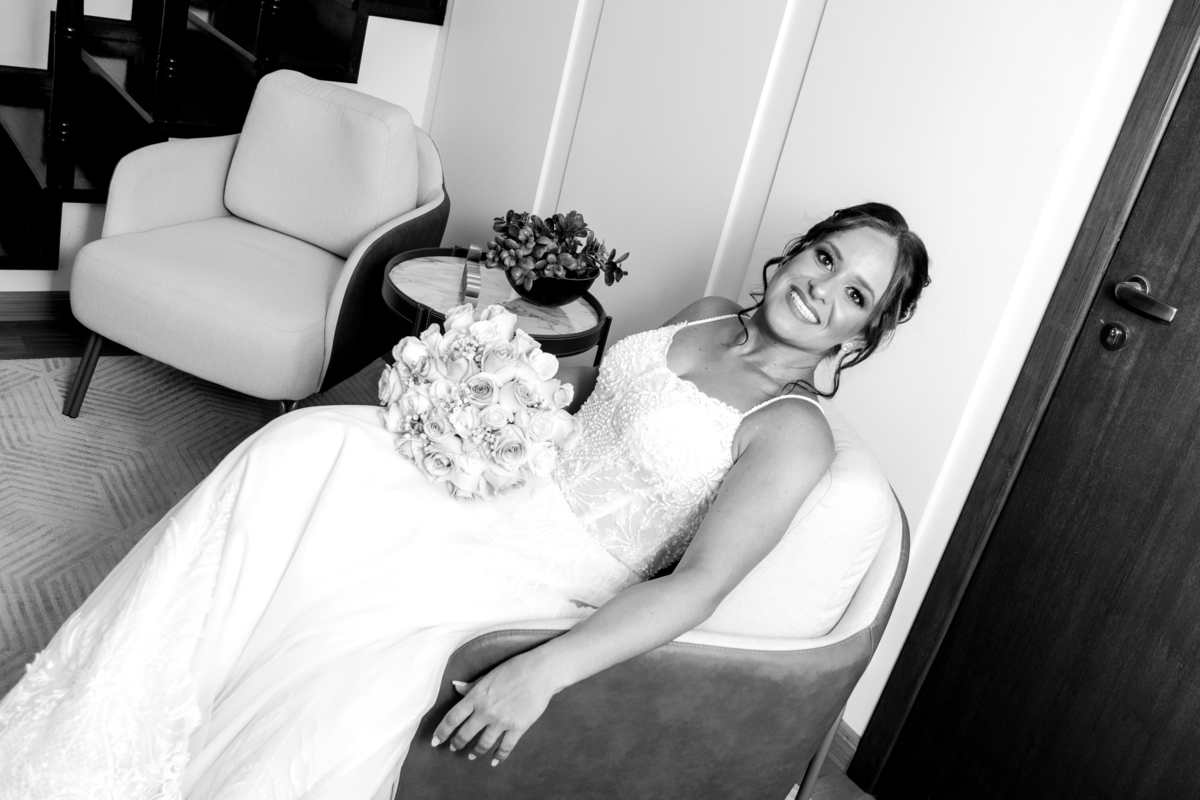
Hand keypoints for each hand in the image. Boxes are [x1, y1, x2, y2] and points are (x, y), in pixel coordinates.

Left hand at [430, 654, 556, 765]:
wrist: (540, 672)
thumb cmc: (514, 668)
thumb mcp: (488, 675)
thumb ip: (471, 685)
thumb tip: (456, 686)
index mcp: (476, 697)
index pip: (452, 718)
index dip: (442, 732)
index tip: (436, 740)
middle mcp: (486, 711)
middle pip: (465, 734)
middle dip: (457, 743)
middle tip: (454, 748)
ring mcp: (501, 721)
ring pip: (483, 744)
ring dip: (475, 752)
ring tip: (472, 756)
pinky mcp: (517, 727)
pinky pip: (505, 747)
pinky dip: (499, 756)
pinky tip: (494, 761)